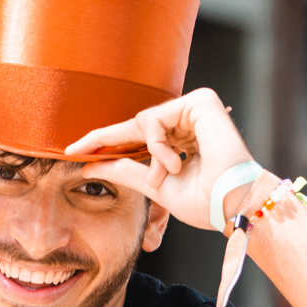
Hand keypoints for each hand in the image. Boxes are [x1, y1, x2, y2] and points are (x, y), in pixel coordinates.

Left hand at [64, 88, 257, 230]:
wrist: (233, 205)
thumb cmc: (206, 201)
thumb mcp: (155, 186)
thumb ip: (127, 172)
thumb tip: (90, 166)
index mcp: (181, 141)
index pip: (137, 137)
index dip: (106, 142)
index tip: (73, 151)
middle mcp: (188, 121)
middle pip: (136, 124)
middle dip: (105, 139)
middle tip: (74, 149)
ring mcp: (195, 109)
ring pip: (145, 122)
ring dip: (150, 154)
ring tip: (167, 175)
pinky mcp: (201, 102)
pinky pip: (157, 118)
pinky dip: (158, 143)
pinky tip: (176, 162)